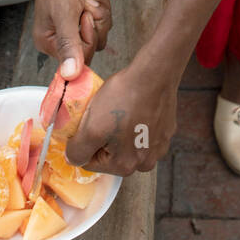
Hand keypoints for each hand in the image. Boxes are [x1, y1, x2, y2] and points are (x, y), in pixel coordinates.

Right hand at [34, 0, 111, 78]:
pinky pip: (105, 12)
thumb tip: (70, 75)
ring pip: (102, 26)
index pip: (80, 59)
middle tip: (84, 2)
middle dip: (96, 17)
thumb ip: (69, 46)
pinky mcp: (86, 8)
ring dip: (99, 4)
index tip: (85, 17)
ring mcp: (75, 21)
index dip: (88, 37)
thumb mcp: (65, 14)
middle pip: (95, 42)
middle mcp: (61, 34)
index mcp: (48, 41)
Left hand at [65, 59, 177, 176]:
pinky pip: (143, 132)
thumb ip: (78, 151)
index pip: (90, 162)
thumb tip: (73, 160)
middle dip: (102, 136)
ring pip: (126, 143)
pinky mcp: (166, 131)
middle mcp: (145, 163)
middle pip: (110, 154)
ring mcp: (158, 147)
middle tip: (101, 114)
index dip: (83, 141)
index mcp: (125, 166)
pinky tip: (134, 107)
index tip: (86, 123)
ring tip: (118, 108)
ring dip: (119, 131)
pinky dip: (136, 123)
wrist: (154, 73)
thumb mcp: (91, 128)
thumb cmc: (124, 98)